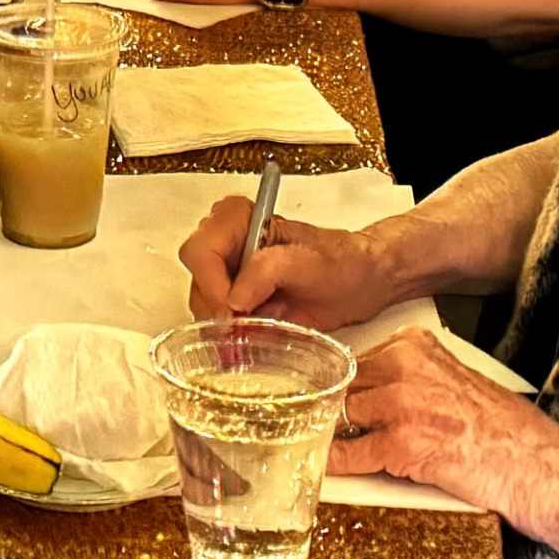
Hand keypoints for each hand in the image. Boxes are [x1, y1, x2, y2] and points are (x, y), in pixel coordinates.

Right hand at [178, 202, 395, 331]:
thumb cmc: (342, 264)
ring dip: (226, 327)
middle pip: (197, 282)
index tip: (233, 311)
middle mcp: (226, 245)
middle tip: (246, 328)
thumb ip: (268, 271)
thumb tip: (234, 299)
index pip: (200, 251)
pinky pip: (216, 324)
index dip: (211, 285)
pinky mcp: (235, 301)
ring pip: (203, 307)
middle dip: (217, 311)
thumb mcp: (310, 263)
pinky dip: (232, 338)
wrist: (361, 282)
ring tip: (261, 329)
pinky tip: (257, 337)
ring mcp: (228, 275)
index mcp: (238, 220)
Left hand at [329, 327, 558, 517]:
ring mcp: (401, 404)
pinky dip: (335, 465)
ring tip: (320, 447)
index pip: (355, 361)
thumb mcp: (450, 379)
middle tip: (316, 426)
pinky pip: (350, 455)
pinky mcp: (401, 444)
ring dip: (331, 436)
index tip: (323, 398)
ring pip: (342, 417)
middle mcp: (405, 367)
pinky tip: (327, 469)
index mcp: (415, 346)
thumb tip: (367, 393)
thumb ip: (409, 378)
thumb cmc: (499, 427)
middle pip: (344, 388)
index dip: (339, 386)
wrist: (532, 461)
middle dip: (330, 410)